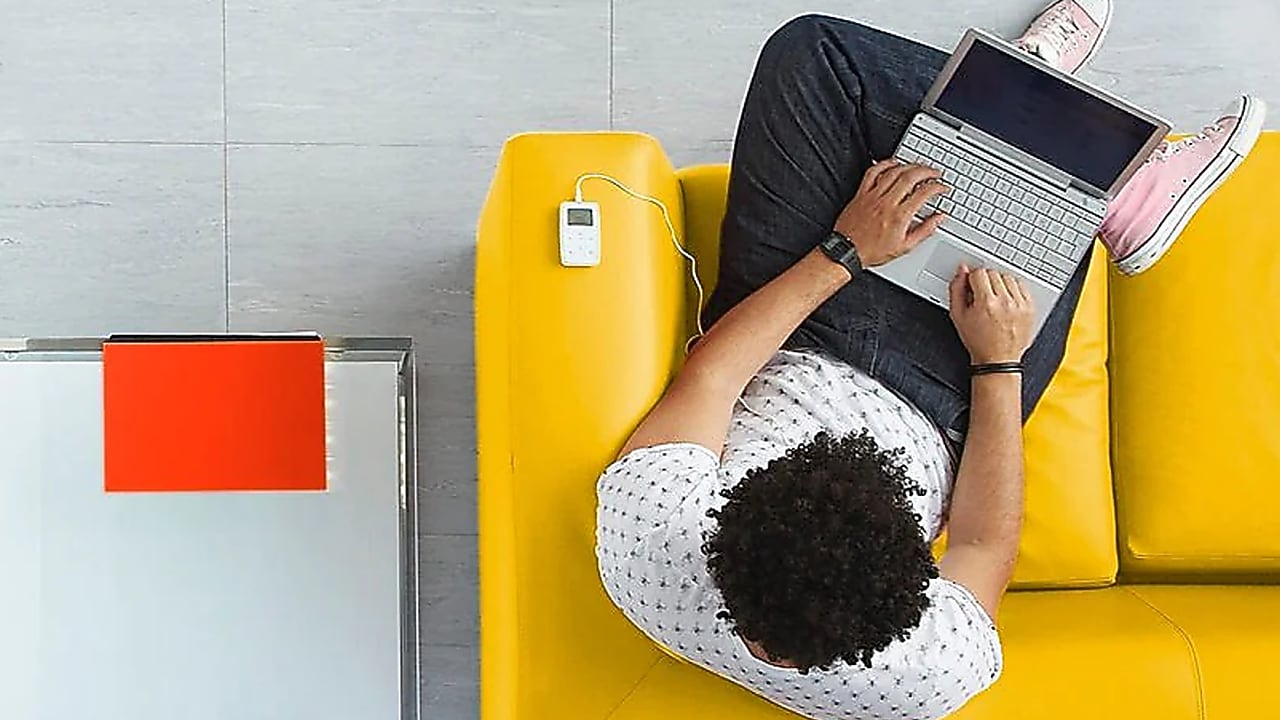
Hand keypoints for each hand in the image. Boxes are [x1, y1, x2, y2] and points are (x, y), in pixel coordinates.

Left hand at [832, 160, 949, 266]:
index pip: (924, 193)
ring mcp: (873, 196)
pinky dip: (884, 164)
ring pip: (893, 172)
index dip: (937, 187)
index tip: (943, 187)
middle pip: (911, 177)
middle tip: (935, 173)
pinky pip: (872, 172)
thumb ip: (925, 230)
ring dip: (910, 165)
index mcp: (899, 216)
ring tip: (919, 167)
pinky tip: (893, 163)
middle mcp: (886, 203)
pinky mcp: (861, 194)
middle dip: (927, 171)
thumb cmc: (873, 251)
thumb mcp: (905, 247)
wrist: (847, 251)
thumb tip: (939, 218)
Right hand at [948, 265, 1035, 363]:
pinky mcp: (1030, 307)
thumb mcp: (958, 316)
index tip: (972, 287)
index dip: (972, 279)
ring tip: (994, 298)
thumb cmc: (978, 341)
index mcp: (986, 303)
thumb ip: (956, 289)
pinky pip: (1022, 286)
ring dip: (1000, 283)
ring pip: (1008, 277)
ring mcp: (1020, 304)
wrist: (998, 359)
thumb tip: (962, 271)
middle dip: (985, 281)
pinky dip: (1013, 289)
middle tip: (982, 295)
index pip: (979, 273)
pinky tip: (1006, 299)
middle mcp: (1005, 302)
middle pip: (994, 273)